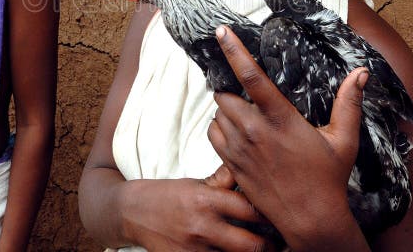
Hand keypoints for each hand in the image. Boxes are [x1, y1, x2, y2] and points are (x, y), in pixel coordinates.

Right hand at [121, 175, 273, 250]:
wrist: (131, 212)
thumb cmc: (168, 195)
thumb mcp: (196, 183)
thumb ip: (224, 180)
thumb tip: (250, 168)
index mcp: (207, 200)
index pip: (251, 210)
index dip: (271, 216)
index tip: (280, 219)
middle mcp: (202, 226)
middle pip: (252, 245)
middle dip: (270, 247)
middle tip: (280, 244)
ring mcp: (194, 249)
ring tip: (263, 250)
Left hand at [207, 25, 369, 250]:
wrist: (310, 220)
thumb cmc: (328, 179)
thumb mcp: (344, 139)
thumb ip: (349, 103)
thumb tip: (361, 72)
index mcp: (279, 118)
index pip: (250, 75)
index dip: (233, 49)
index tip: (221, 31)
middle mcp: (254, 131)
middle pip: (224, 93)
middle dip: (230, 86)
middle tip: (245, 90)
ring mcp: (239, 150)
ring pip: (216, 114)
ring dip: (225, 109)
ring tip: (245, 113)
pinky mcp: (232, 165)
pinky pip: (213, 135)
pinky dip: (219, 128)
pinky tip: (237, 132)